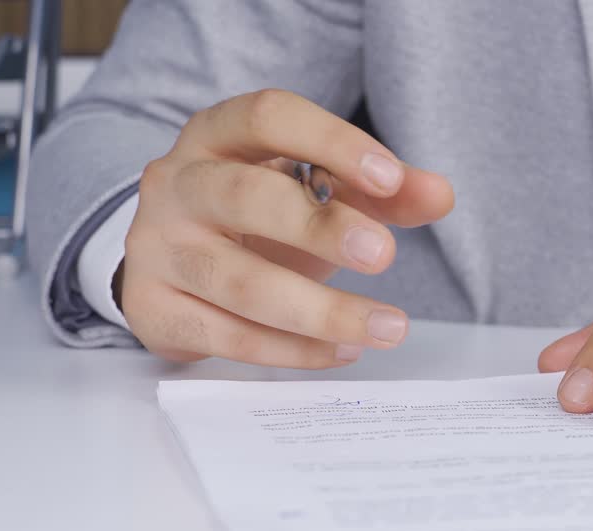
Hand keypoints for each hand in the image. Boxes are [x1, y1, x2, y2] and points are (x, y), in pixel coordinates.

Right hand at [120, 89, 453, 367]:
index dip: (331, 142)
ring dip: (322, 311)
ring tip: (389, 326)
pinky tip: (342, 351)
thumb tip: (440, 194)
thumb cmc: (255, 218)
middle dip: (320, 228)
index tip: (390, 178)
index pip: (269, 117)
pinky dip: (292, 350)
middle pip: (245, 197)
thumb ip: (379, 191)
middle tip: (384, 255)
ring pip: (240, 282)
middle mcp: (176, 183)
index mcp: (218, 135)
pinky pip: (227, 336)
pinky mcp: (152, 309)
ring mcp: (155, 247)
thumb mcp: (315, 192)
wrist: (172, 265)